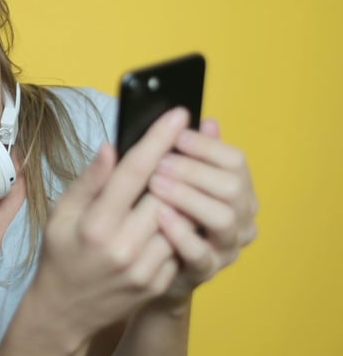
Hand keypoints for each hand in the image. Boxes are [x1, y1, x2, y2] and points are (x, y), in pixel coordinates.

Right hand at [30, 108, 189, 343]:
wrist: (66, 310)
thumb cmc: (61, 255)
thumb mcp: (62, 214)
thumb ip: (89, 181)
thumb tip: (112, 147)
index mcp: (96, 225)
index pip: (135, 173)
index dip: (158, 140)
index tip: (177, 114)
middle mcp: (123, 247)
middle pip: (166, 192)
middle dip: (175, 166)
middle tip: (178, 148)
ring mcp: (145, 269)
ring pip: (180, 217)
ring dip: (179, 196)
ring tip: (174, 182)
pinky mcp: (158, 282)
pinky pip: (180, 243)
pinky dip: (177, 225)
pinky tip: (166, 217)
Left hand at [148, 118, 258, 299]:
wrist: (150, 261)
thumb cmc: (165, 211)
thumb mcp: (177, 178)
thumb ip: (195, 154)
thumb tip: (209, 122)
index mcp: (238, 190)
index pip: (236, 161)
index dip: (206, 146)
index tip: (177, 135)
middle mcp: (241, 218)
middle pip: (233, 187)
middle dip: (194, 170)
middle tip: (161, 161)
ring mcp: (226, 247)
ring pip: (223, 218)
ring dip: (188, 196)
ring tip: (156, 183)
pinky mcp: (205, 270)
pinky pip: (200, 253)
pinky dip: (180, 232)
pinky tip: (159, 215)